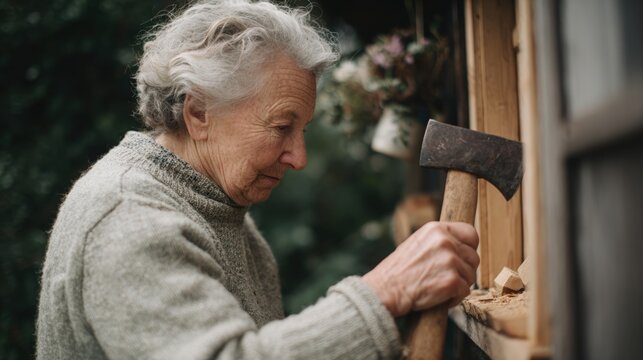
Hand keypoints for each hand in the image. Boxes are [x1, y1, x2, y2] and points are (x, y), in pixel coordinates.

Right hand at [362, 221, 478, 316]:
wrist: (386, 289)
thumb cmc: (397, 271)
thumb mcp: (417, 243)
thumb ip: (438, 241)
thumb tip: (459, 245)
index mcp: (436, 229)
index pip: (470, 233)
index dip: (469, 247)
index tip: (463, 257)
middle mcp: (445, 241)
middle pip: (473, 257)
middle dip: (464, 270)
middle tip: (446, 277)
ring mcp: (450, 261)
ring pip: (471, 275)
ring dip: (459, 284)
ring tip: (439, 287)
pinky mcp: (452, 281)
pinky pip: (466, 291)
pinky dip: (455, 298)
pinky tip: (440, 297)